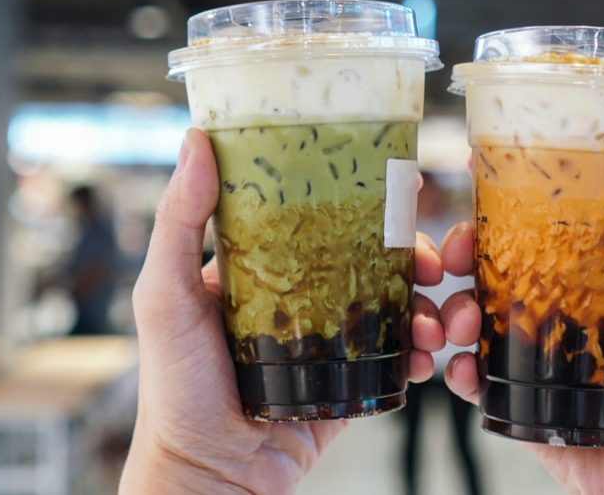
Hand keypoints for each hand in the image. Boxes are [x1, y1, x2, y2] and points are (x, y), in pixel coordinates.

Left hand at [119, 129, 445, 494]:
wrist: (211, 478)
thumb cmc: (176, 390)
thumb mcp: (166, 297)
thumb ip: (178, 222)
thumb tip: (196, 141)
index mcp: (258, 268)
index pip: (319, 218)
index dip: (365, 205)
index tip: (402, 198)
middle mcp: (297, 298)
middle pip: (369, 259)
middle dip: (412, 258)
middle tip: (433, 267)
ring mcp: (325, 341)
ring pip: (392, 306)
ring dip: (426, 308)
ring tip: (438, 326)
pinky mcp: (347, 382)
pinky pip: (395, 358)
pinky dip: (420, 355)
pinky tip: (428, 359)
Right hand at [440, 152, 603, 494]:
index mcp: (602, 278)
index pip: (549, 225)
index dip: (509, 202)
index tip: (479, 176)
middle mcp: (564, 309)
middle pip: (498, 264)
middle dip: (465, 252)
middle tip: (456, 254)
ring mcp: (539, 355)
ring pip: (475, 314)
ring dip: (453, 308)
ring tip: (458, 323)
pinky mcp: (522, 401)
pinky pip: (476, 377)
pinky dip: (457, 368)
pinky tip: (459, 368)